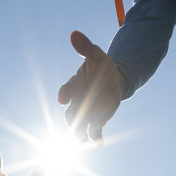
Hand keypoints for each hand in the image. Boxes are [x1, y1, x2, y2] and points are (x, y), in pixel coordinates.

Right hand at [58, 31, 126, 145]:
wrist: (112, 80)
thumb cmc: (101, 67)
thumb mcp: (96, 55)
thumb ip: (85, 47)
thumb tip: (74, 33)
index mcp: (75, 85)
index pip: (67, 90)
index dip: (65, 94)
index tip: (62, 98)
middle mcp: (78, 101)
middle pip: (70, 112)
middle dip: (72, 118)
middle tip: (73, 124)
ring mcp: (86, 112)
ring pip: (79, 125)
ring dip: (79, 132)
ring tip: (81, 138)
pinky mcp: (97, 120)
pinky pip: (93, 131)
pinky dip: (95, 137)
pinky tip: (99, 143)